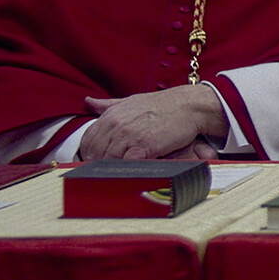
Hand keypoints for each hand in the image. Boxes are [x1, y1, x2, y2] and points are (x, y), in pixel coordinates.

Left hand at [78, 85, 229, 160]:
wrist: (189, 105)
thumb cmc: (164, 105)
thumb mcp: (132, 101)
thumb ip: (109, 104)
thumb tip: (89, 101)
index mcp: (112, 114)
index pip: (88, 139)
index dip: (89, 153)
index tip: (94, 161)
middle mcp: (116, 124)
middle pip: (96, 152)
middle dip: (98, 165)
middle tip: (103, 173)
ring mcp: (129, 135)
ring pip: (108, 160)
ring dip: (110, 170)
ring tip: (113, 178)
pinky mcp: (143, 145)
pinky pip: (126, 163)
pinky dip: (125, 171)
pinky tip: (128, 174)